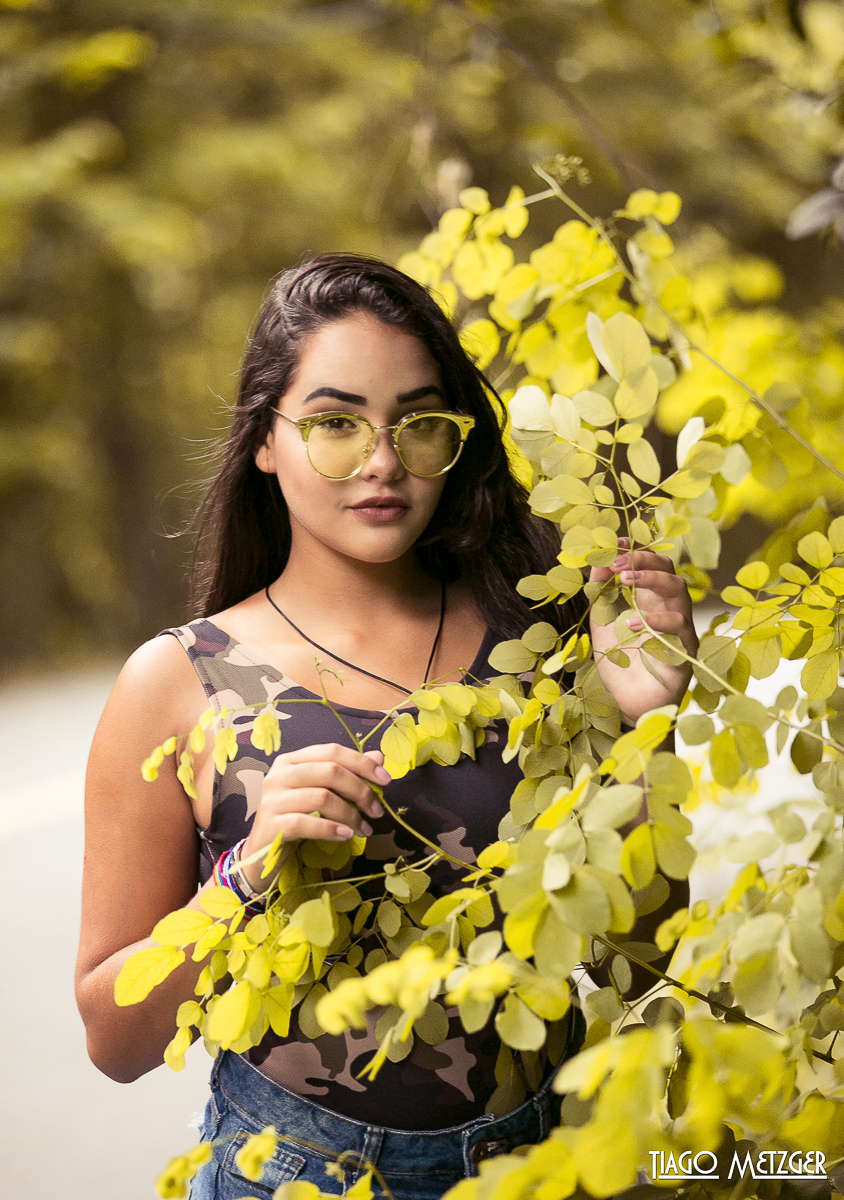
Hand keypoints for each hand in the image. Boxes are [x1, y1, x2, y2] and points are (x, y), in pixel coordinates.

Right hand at [239, 743, 387, 889]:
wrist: (262, 852)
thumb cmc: (295, 818)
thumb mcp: (321, 793)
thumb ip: (347, 774)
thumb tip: (379, 757)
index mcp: (292, 760)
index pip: (332, 751)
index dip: (362, 763)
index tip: (385, 780)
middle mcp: (279, 774)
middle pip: (330, 771)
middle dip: (360, 791)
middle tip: (377, 811)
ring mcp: (272, 799)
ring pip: (321, 798)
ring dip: (350, 815)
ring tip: (364, 829)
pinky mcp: (270, 824)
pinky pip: (305, 823)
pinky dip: (330, 829)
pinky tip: (345, 835)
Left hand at [589, 539, 696, 725]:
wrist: (628, 705)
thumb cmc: (620, 664)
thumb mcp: (603, 624)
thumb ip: (600, 596)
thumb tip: (596, 564)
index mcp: (650, 601)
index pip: (652, 564)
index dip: (637, 549)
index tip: (615, 542)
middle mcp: (669, 610)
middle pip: (670, 570)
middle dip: (644, 559)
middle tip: (617, 564)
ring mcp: (680, 629)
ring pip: (680, 591)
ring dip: (651, 580)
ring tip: (625, 580)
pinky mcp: (685, 651)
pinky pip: (679, 626)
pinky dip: (655, 619)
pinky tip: (631, 624)